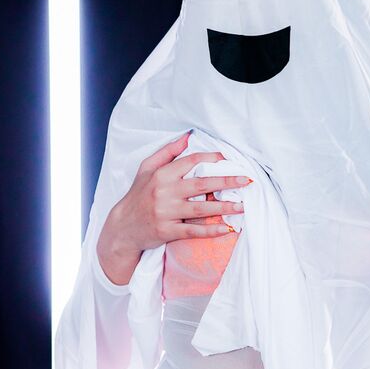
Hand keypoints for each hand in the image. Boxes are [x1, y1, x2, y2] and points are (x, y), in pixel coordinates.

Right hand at [96, 130, 252, 284]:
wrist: (122, 227)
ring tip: (243, 206)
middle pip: (201, 185)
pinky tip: (226, 229)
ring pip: (201, 209)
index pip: (191, 162)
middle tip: (246, 181)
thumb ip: (167, 152)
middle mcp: (165, 193)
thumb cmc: (138, 195)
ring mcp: (166, 213)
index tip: (229, 159)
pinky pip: (193, 231)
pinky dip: (210, 231)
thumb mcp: (146, 169)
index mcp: (162, 175)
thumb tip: (187, 137)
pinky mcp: (167, 231)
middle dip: (226, 181)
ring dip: (224, 208)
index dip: (212, 159)